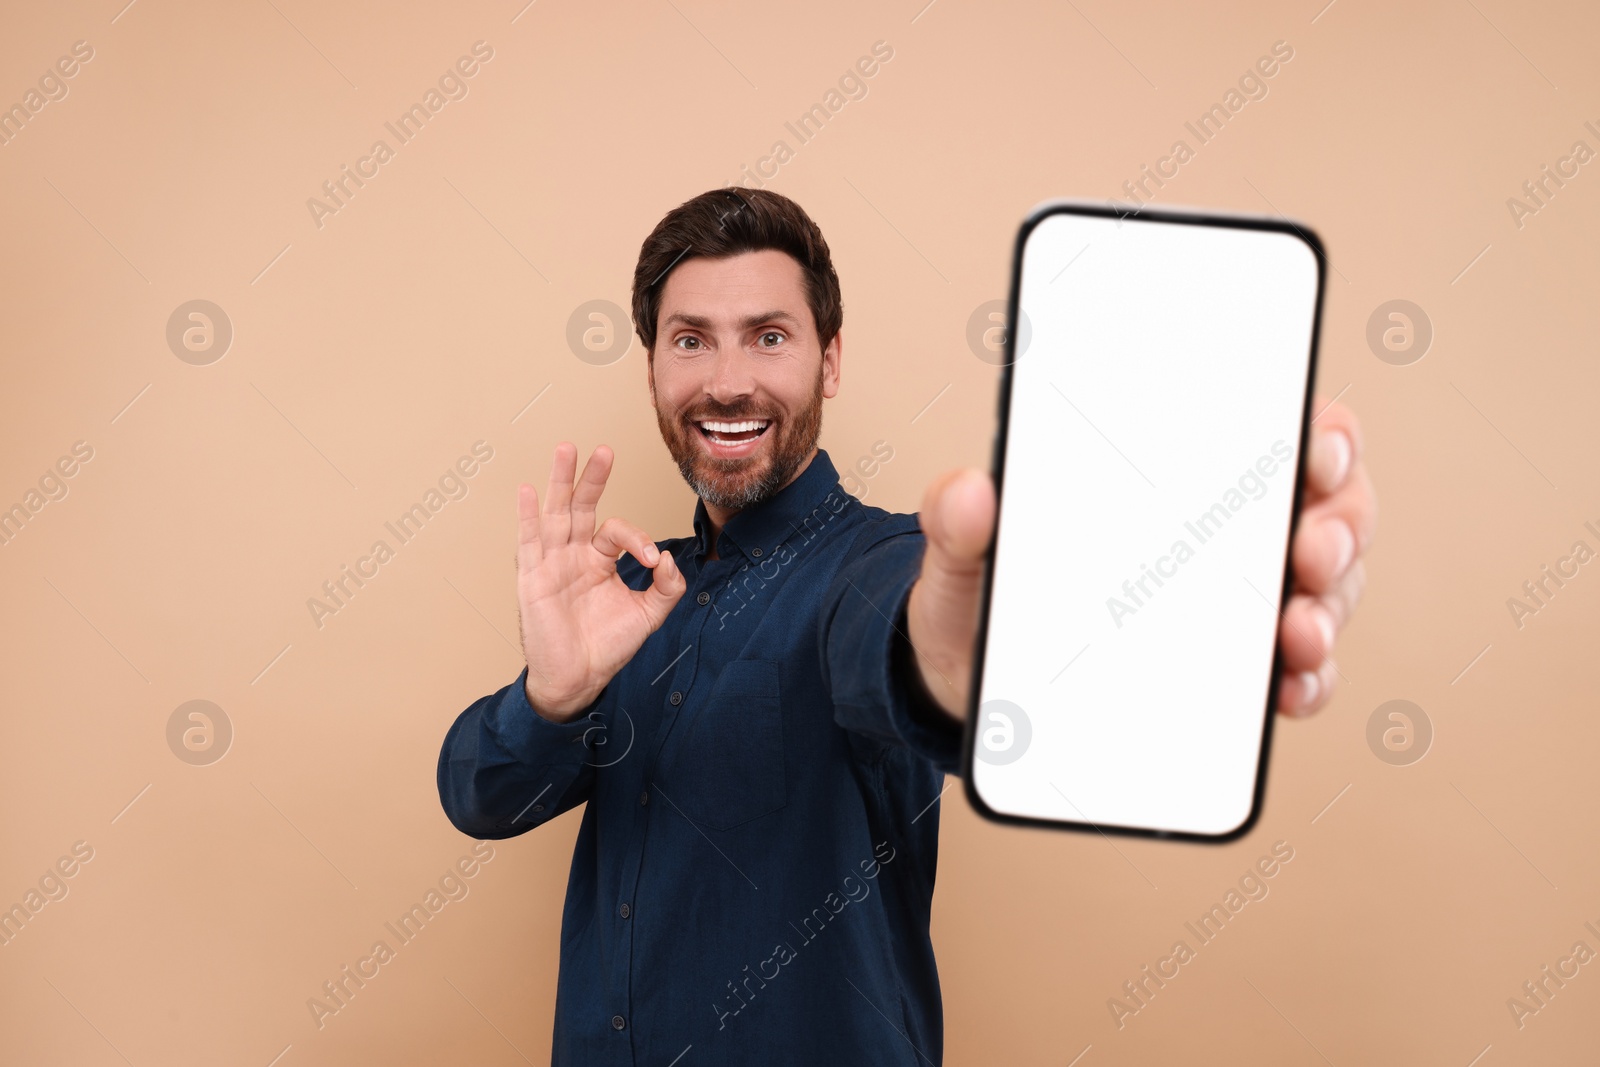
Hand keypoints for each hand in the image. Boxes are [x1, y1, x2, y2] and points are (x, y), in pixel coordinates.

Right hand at [516, 442, 685, 720]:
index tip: (653, 560)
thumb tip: (670, 558)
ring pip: (556, 514)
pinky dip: (527, 516)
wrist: (578, 679)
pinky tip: (526, 491)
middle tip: (604, 450)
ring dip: (560, 482)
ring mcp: (551, 564)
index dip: (639, 539)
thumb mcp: (648, 615)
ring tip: (566, 449)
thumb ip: (667, 587)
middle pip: (581, 507)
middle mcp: (574, 555)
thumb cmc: (606, 647)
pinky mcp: (533, 579)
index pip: (617, 531)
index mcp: (598, 560)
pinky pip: (529, 542)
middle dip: (592, 477)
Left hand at [905, 396, 1375, 720]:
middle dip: (1337, 525)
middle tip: (1310, 552)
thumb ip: (954, 527)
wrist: (965, 690)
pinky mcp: (1232, 671)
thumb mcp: (957, 563)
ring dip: (1328, 608)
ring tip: (1298, 634)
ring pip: (1323, 588)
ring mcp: (1233, 600)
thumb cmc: (981, 603)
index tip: (1315, 452)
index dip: (1317, 431)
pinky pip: (1294, 669)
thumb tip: (966, 492)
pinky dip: (1305, 679)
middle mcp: (1217, 527)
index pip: (1268, 428)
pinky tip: (1290, 688)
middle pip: (1322, 507)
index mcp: (1164, 474)